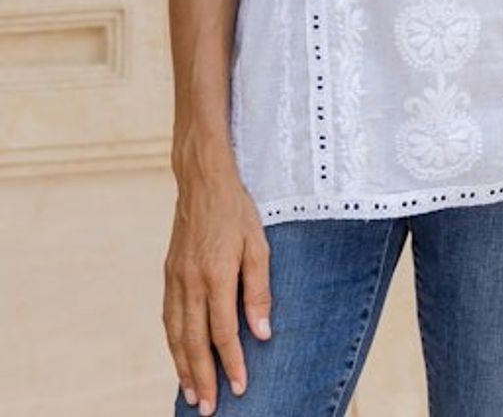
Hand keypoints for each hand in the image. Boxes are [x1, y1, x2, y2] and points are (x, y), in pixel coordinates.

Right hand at [163, 167, 271, 413]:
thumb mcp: (258, 245)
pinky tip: (178, 358)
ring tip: (191, 395)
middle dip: (202, 378)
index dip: (231, 362)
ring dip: (183, 368)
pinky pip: (168, 317)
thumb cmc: (236, 211)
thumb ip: (259, 290)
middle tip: (208, 409)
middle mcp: (191, 281)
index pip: (223, 331)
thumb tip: (263, 333)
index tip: (240, 387)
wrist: (202, 181)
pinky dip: (172, 344)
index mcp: (217, 274)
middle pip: (194, 341)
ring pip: (176, 334)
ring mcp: (176, 278)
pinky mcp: (168, 274)